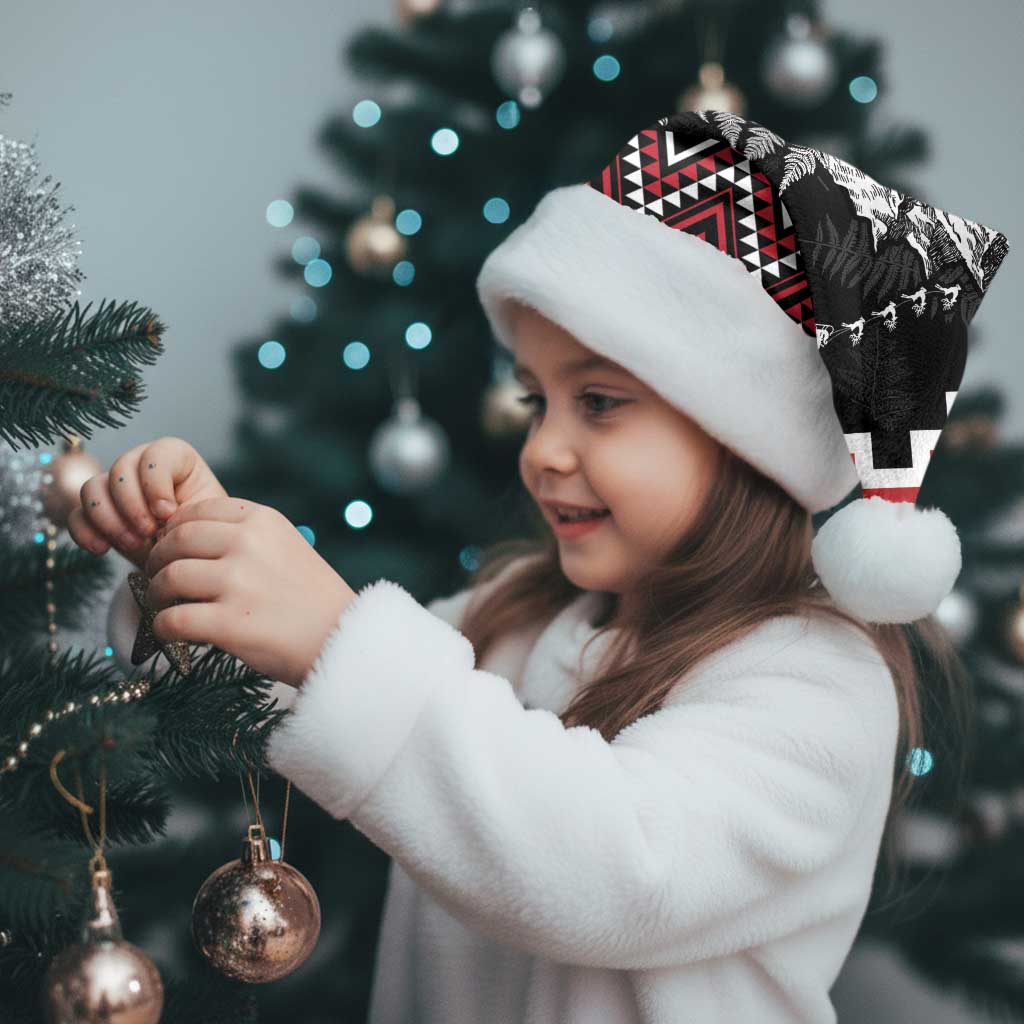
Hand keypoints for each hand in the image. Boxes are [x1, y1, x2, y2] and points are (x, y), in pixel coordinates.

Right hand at [67, 437, 227, 570]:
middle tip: (148, 533)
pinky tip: (102, 549)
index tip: (168, 513)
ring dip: (109, 519)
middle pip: (120, 469)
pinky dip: (85, 532)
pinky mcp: (97, 514)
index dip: (156, 483)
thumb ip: (189, 510)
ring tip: (133, 544)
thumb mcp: (206, 519)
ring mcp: (115, 488)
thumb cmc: (203, 534)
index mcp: (176, 459)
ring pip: (92, 488)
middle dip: (132, 505)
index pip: (156, 454)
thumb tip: (162, 516)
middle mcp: (141, 466)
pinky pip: (76, 515)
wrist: (189, 559)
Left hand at [142, 496, 357, 687]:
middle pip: (176, 541)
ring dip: (157, 594)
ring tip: (164, 605)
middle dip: (158, 560)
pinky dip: (163, 628)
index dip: (175, 530)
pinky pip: (172, 620)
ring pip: (169, 578)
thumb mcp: (287, 546)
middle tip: (157, 577)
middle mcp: (248, 544)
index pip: (197, 511)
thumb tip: (185, 538)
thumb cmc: (313, 598)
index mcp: (263, 520)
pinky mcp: (229, 623)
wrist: (343, 639)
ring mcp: (238, 583)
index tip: (172, 548)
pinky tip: (170, 632)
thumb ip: (246, 536)